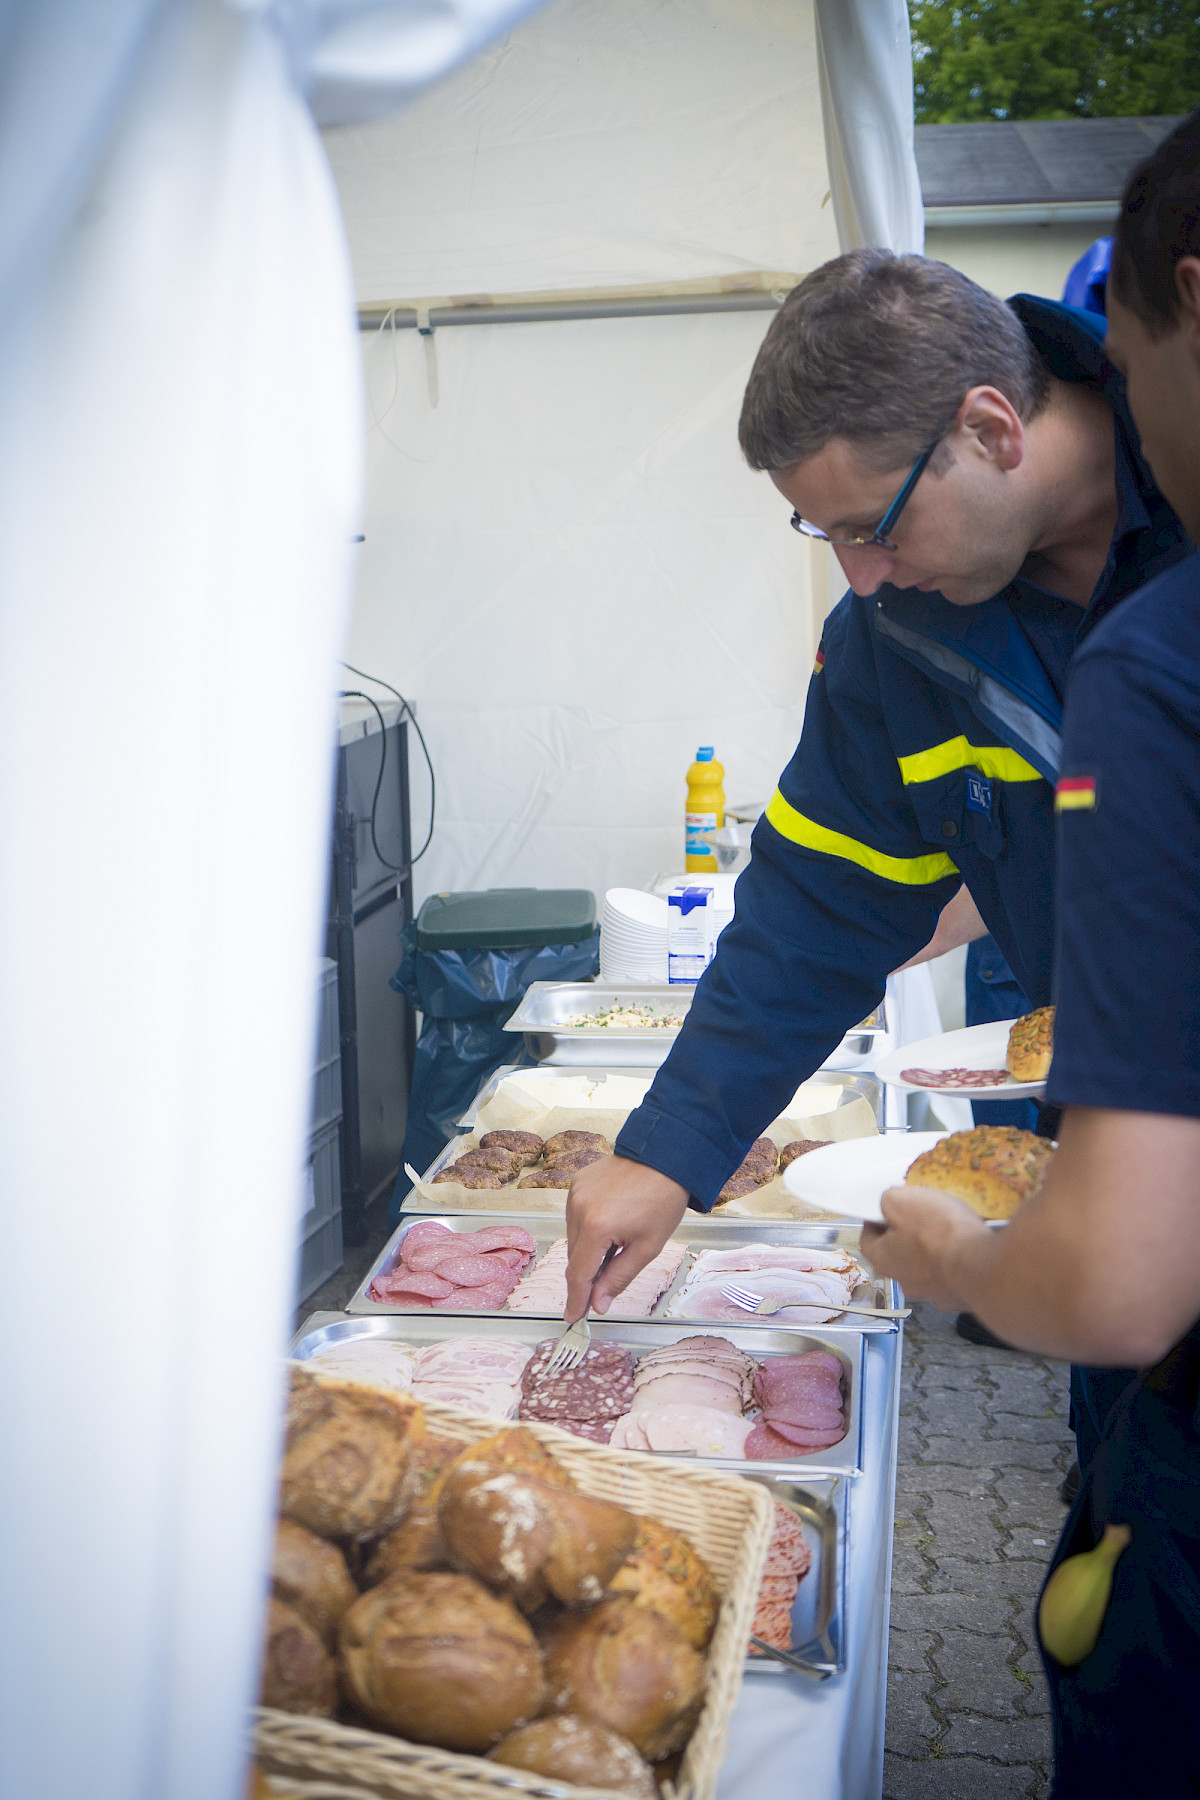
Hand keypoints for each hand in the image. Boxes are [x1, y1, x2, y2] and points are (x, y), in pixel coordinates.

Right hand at [563, 1155, 688, 1322]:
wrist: (665, 1157)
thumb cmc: (663, 1201)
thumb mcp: (647, 1248)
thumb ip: (618, 1279)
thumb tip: (597, 1305)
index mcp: (596, 1227)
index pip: (579, 1274)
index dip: (575, 1299)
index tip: (572, 1318)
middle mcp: (578, 1209)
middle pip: (575, 1257)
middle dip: (588, 1273)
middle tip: (604, 1284)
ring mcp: (574, 1193)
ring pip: (574, 1237)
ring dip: (589, 1248)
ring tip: (618, 1241)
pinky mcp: (577, 1183)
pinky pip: (576, 1215)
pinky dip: (588, 1226)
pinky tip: (611, 1221)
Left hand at [860, 1183, 988, 1311]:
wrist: (982, 1266)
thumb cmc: (937, 1233)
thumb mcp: (901, 1200)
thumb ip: (887, 1200)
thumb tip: (889, 1202)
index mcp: (884, 1261)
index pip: (868, 1241)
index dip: (875, 1221)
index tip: (885, 1208)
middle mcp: (905, 1282)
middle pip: (898, 1254)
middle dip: (907, 1234)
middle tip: (921, 1215)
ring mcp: (934, 1293)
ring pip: (927, 1266)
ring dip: (934, 1250)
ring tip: (949, 1228)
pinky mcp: (960, 1297)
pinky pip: (954, 1274)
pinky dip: (958, 1261)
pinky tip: (968, 1246)